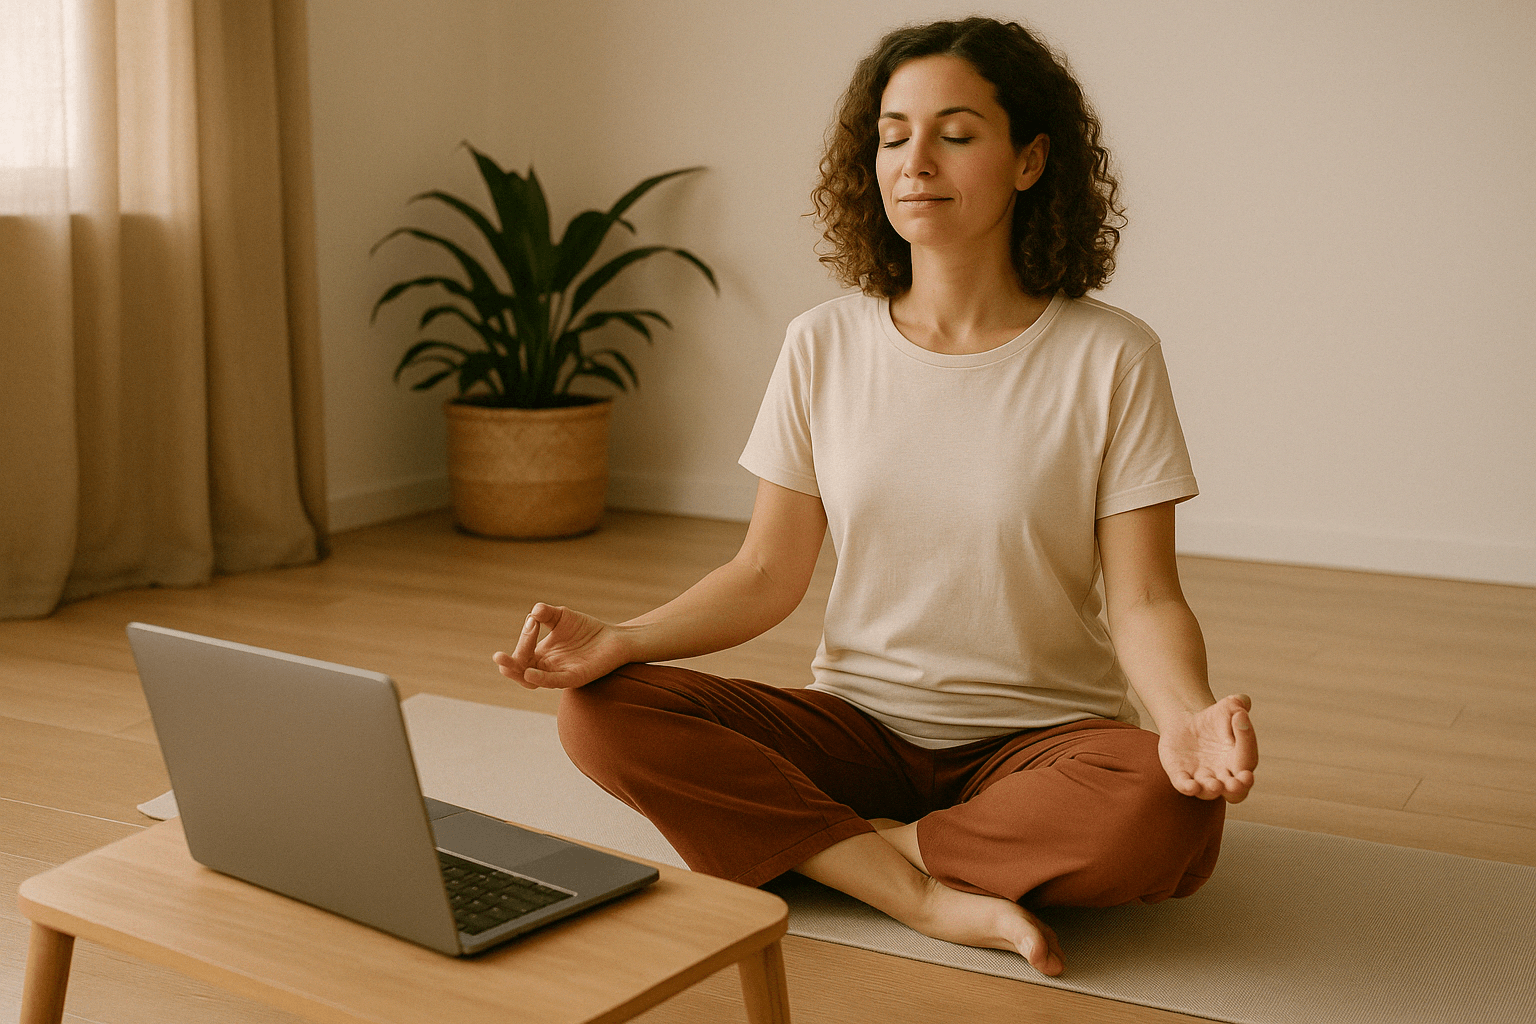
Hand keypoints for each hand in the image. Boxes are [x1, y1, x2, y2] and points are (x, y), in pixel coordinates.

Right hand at [491, 603, 631, 689]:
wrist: (614, 638)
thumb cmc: (586, 629)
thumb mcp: (562, 617)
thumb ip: (546, 614)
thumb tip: (534, 611)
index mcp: (541, 655)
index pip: (522, 652)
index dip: (524, 638)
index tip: (534, 621)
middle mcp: (547, 667)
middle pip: (520, 671)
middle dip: (508, 665)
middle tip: (498, 656)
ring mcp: (560, 674)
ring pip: (532, 681)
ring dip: (518, 673)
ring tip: (505, 665)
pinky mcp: (575, 677)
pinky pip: (554, 682)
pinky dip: (540, 678)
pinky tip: (529, 672)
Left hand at [1157, 694, 1257, 802]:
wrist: (1187, 723)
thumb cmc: (1214, 719)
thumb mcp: (1227, 708)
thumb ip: (1238, 705)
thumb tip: (1242, 702)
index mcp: (1240, 760)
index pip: (1248, 757)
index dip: (1247, 739)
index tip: (1240, 718)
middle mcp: (1224, 775)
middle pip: (1237, 791)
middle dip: (1240, 787)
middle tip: (1242, 780)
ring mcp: (1202, 778)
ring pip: (1210, 791)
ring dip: (1213, 789)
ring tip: (1215, 785)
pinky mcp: (1180, 775)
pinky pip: (1184, 786)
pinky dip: (1188, 787)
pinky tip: (1190, 786)